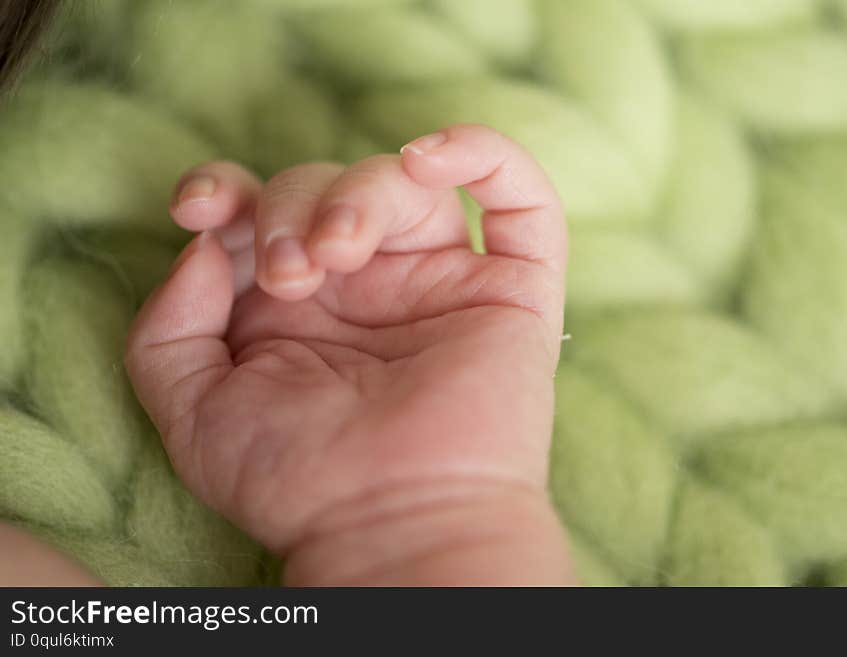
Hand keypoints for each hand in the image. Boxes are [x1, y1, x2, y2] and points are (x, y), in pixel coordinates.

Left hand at [125, 125, 572, 584]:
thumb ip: (168, 326)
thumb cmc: (296, 481)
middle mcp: (367, 285)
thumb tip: (204, 246)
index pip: (263, 210)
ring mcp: (441, 282)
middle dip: (294, 210)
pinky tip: (427, 157)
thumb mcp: (193, 409)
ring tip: (338, 251)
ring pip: (405, 183)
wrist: (391, 525)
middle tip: (291, 278)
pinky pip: (521, 202)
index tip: (200, 207)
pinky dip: (483, 154)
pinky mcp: (511, 292)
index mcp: (297, 305)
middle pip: (328, 186)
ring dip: (359, 194)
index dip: (225, 188)